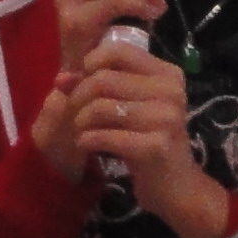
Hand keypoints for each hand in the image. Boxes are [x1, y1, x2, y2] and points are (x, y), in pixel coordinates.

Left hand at [64, 40, 228, 237]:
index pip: (118, 51)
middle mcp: (171, 91)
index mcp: (167, 74)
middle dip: (79, 97)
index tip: (83, 85)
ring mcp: (166, 118)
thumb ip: (97, 86)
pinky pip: (104, 135)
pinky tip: (87, 145)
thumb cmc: (149, 141)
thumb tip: (61, 78)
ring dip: (81, 121)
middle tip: (76, 115)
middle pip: (104, 79)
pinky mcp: (155, 146)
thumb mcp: (128, 107)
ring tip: (82, 131)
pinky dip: (87, 140)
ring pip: (100, 107)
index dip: (90, 65)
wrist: (176, 187)